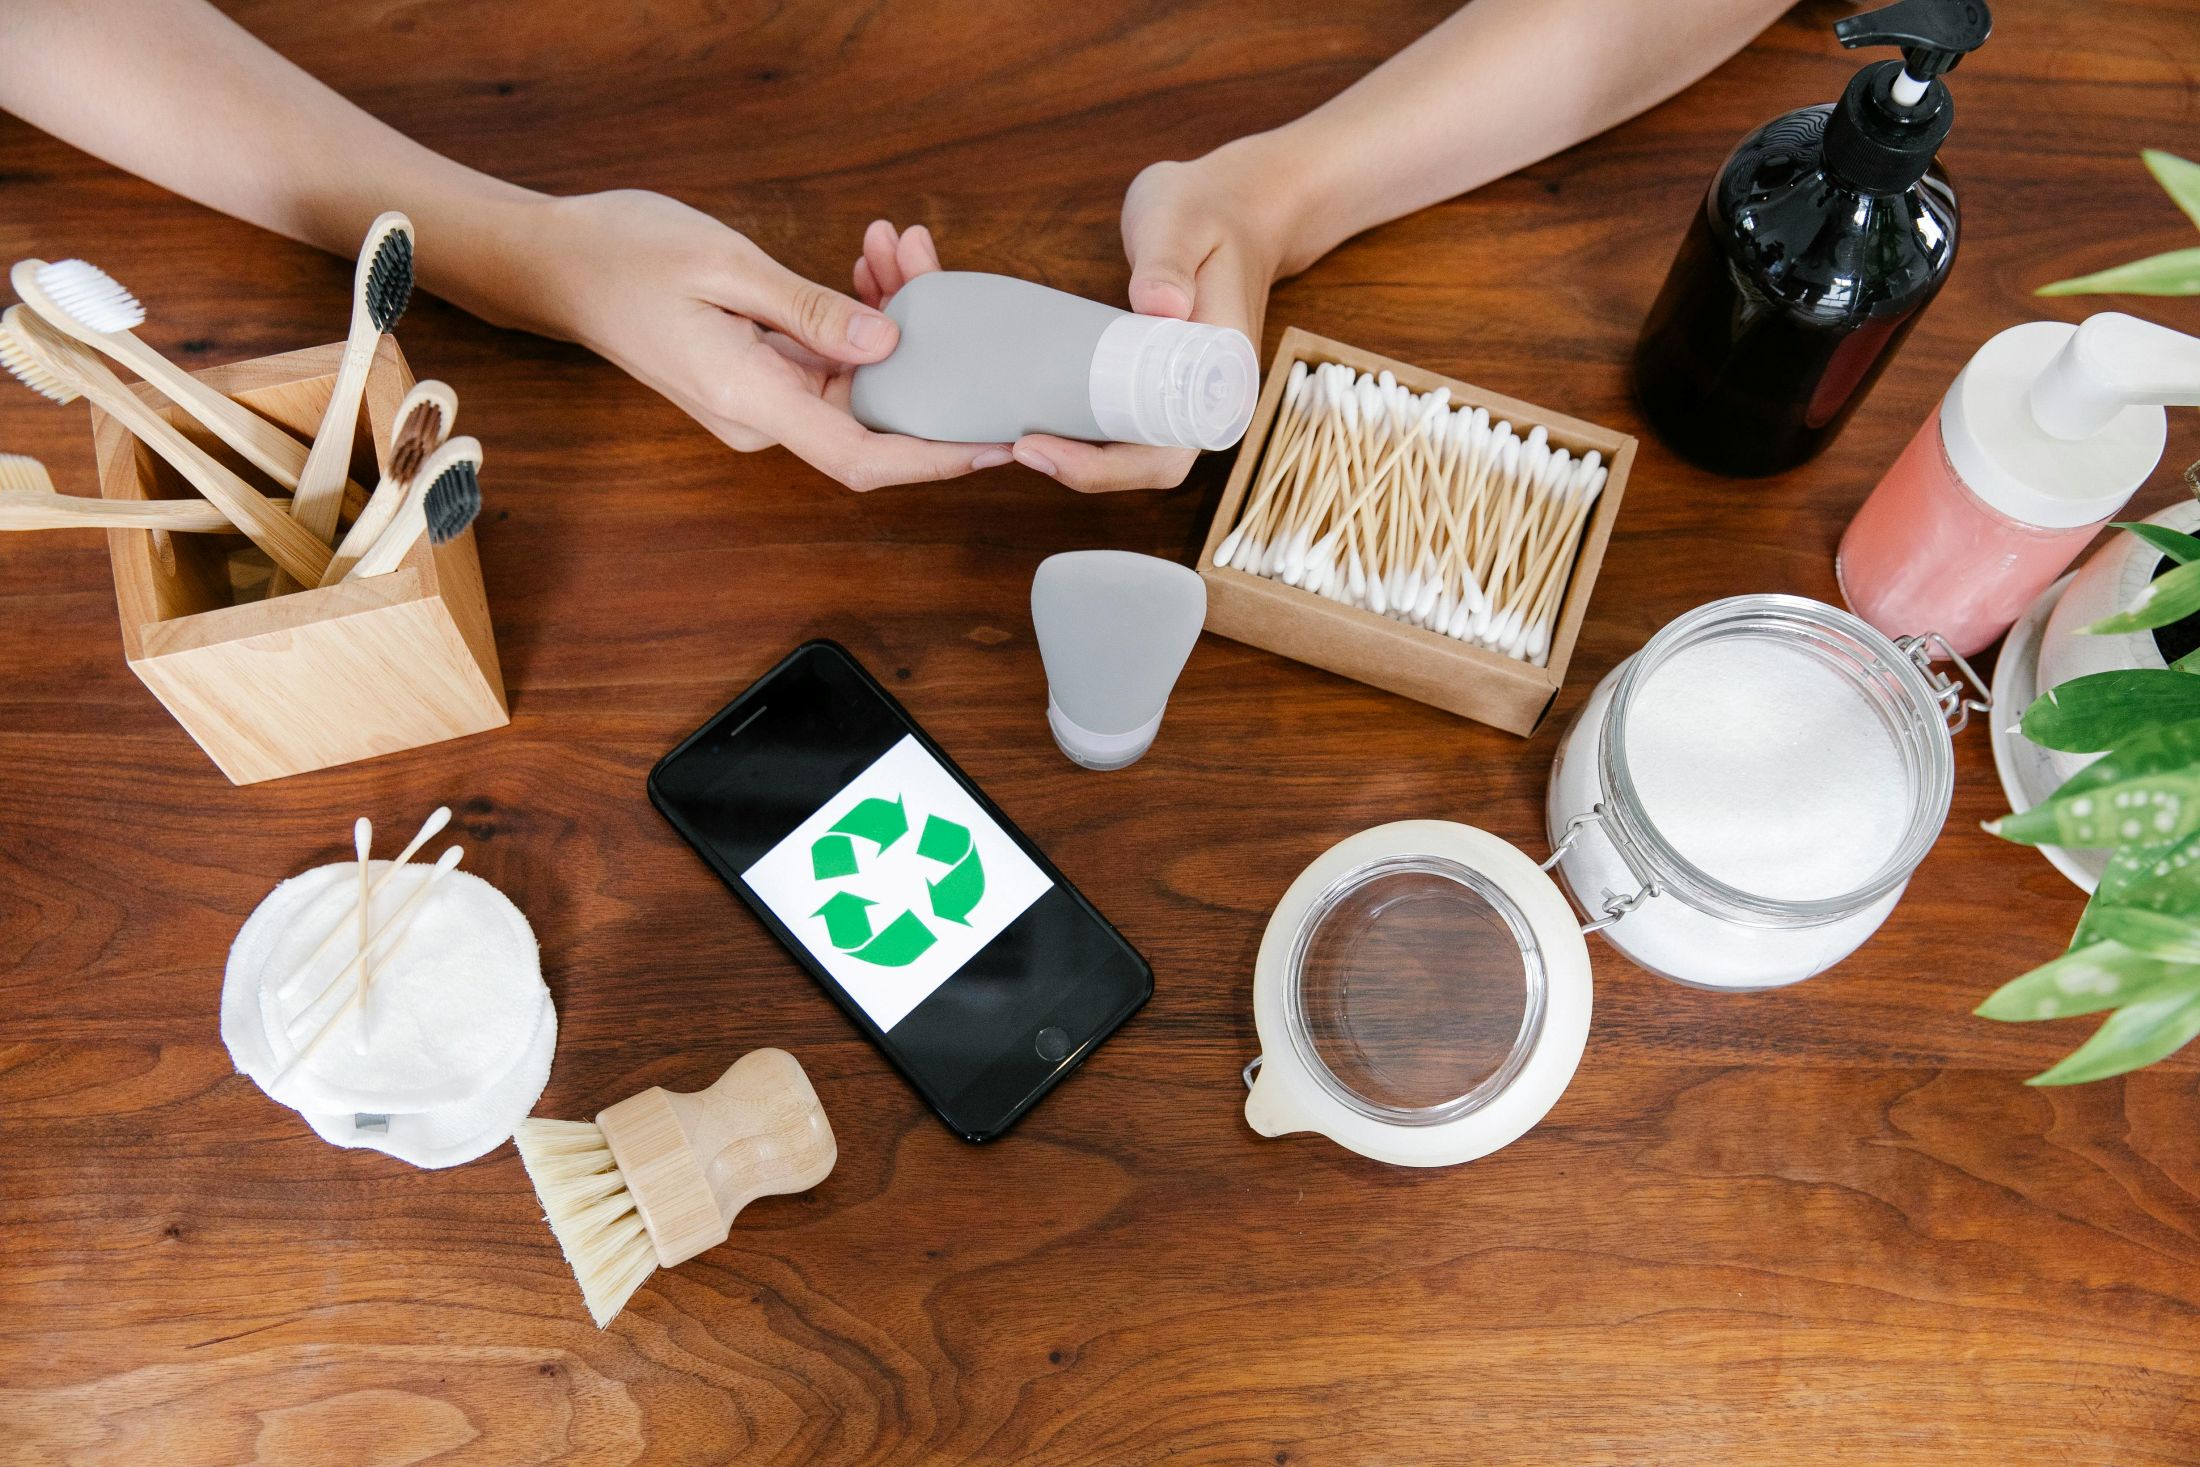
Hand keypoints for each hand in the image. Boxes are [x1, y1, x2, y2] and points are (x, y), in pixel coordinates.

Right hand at [511, 190, 1004, 490]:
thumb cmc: (624, 254)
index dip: (936, 459)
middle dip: (921, 350)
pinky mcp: (758, 379)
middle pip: (870, 411)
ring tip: (893, 245)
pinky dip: (854, 320)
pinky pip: (827, 363)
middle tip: (927, 260)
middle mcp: (759, 418)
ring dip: (888, 320)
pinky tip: (864, 266)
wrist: (556, 262)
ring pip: (855, 380)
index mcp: (748, 400)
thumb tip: (887, 344)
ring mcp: (758, 403)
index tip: (996, 444)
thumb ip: (808, 311)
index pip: (862, 458)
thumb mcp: (723, 264)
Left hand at [1015, 150, 1288, 491]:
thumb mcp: (1180, 221)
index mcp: (1224, 373)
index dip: (1106, 467)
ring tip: (1017, 441)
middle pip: (1147, 465)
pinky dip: (1085, 432)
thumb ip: (1168, 259)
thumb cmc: (1206, 210)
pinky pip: (1127, 424)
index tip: (1042, 446)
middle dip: (1083, 470)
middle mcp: (1211, 397)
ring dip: (1079, 457)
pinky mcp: (1166, 382)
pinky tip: (1040, 421)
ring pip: (1135, 452)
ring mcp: (1189, 393)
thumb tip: (1159, 305)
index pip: (1168, 450)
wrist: (1235, 206)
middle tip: (1018, 447)